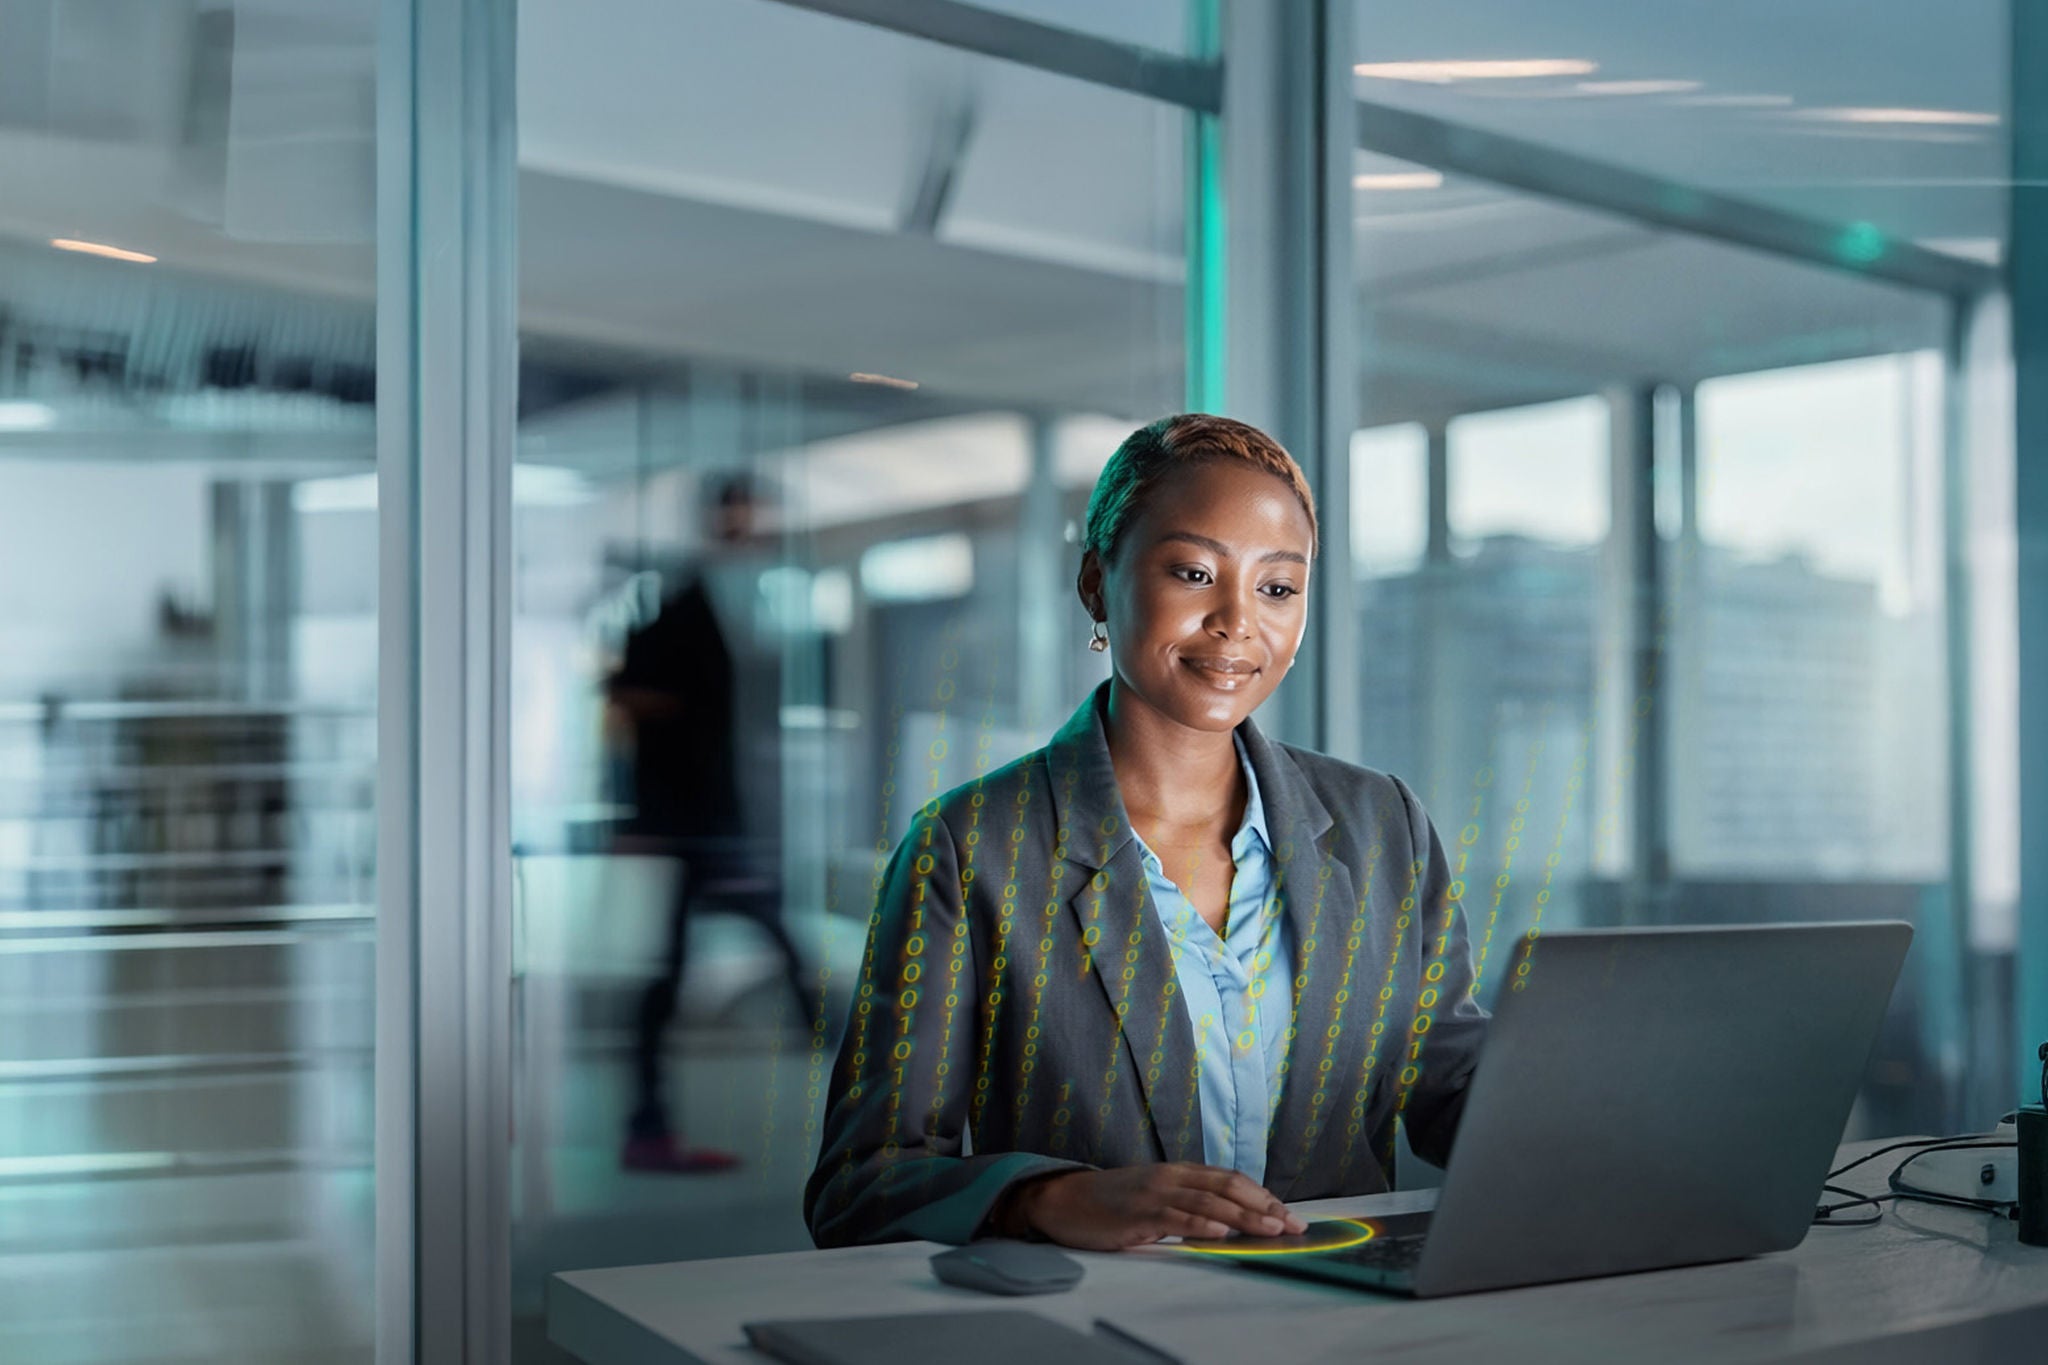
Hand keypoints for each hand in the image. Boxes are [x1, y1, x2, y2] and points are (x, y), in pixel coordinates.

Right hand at [1010, 1163, 1307, 1250]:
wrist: (1067, 1200)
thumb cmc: (1115, 1202)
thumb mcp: (1157, 1196)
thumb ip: (1189, 1202)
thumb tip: (1231, 1221)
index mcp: (1179, 1171)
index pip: (1230, 1180)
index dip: (1263, 1195)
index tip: (1289, 1215)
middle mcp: (1171, 1176)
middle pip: (1227, 1187)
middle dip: (1264, 1206)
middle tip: (1293, 1225)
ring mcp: (1154, 1193)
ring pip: (1207, 1202)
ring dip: (1243, 1217)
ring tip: (1270, 1230)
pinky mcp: (1137, 1213)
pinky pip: (1174, 1218)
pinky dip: (1200, 1225)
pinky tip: (1221, 1234)